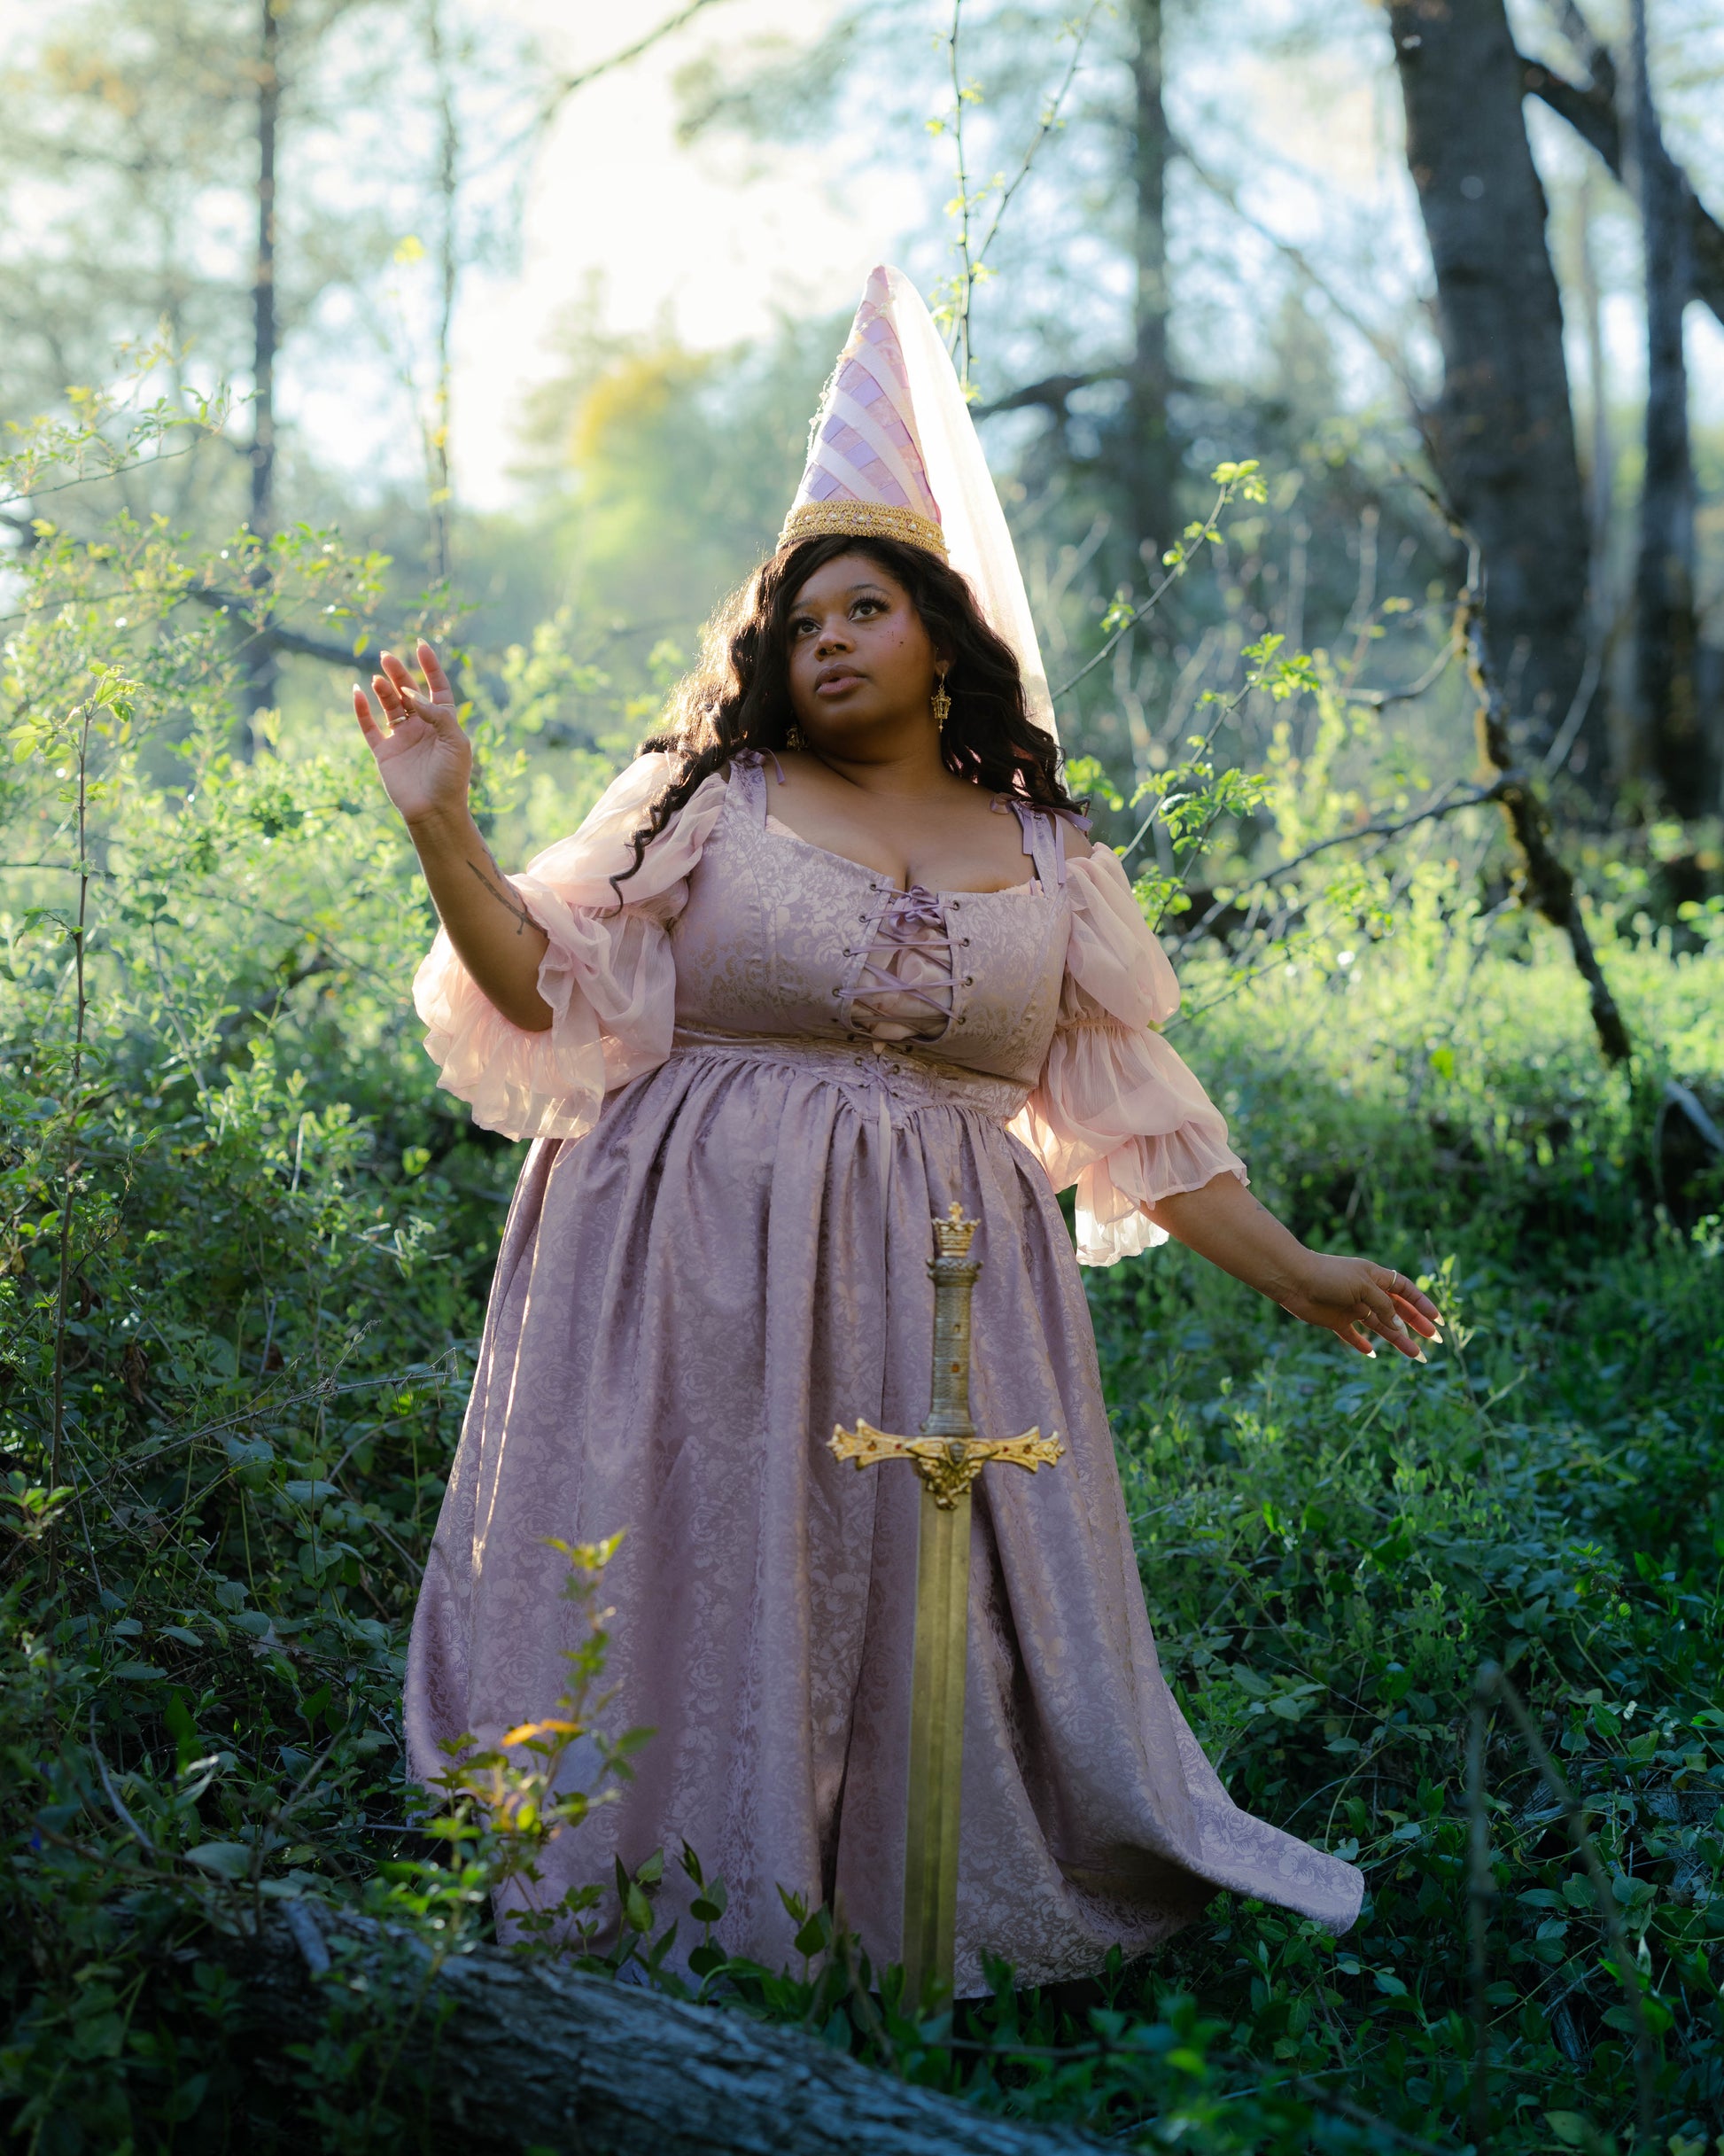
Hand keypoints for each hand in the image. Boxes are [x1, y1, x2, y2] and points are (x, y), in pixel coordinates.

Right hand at [352, 640, 471, 828]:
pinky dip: (361, 710)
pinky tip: (358, 692)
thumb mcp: (454, 741)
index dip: (430, 666)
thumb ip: (437, 714)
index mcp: (443, 723)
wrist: (434, 811)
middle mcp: (421, 727)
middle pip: (408, 692)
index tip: (420, 645)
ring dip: (383, 689)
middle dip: (399, 673)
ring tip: (379, 679)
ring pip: (389, 705)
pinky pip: (369, 726)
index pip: (436, 687)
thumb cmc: (451, 778)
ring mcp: (401, 738)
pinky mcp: (384, 752)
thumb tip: (410, 693)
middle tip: (387, 656)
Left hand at [1276, 1254, 1443, 1361]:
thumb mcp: (1362, 1286)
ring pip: (1381, 1326)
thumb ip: (1382, 1305)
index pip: (1405, 1290)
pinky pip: (1353, 1335)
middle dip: (1416, 1324)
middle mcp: (1366, 1293)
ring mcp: (1352, 1308)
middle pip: (1397, 1310)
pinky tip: (1372, 1353)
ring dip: (1399, 1340)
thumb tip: (1398, 1325)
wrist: (1294, 1279)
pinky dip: (1362, 1344)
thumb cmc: (1328, 1276)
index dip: (1422, 1304)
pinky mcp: (1336, 1321)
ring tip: (1416, 1355)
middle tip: (1434, 1339)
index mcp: (1375, 1277)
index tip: (1437, 1319)